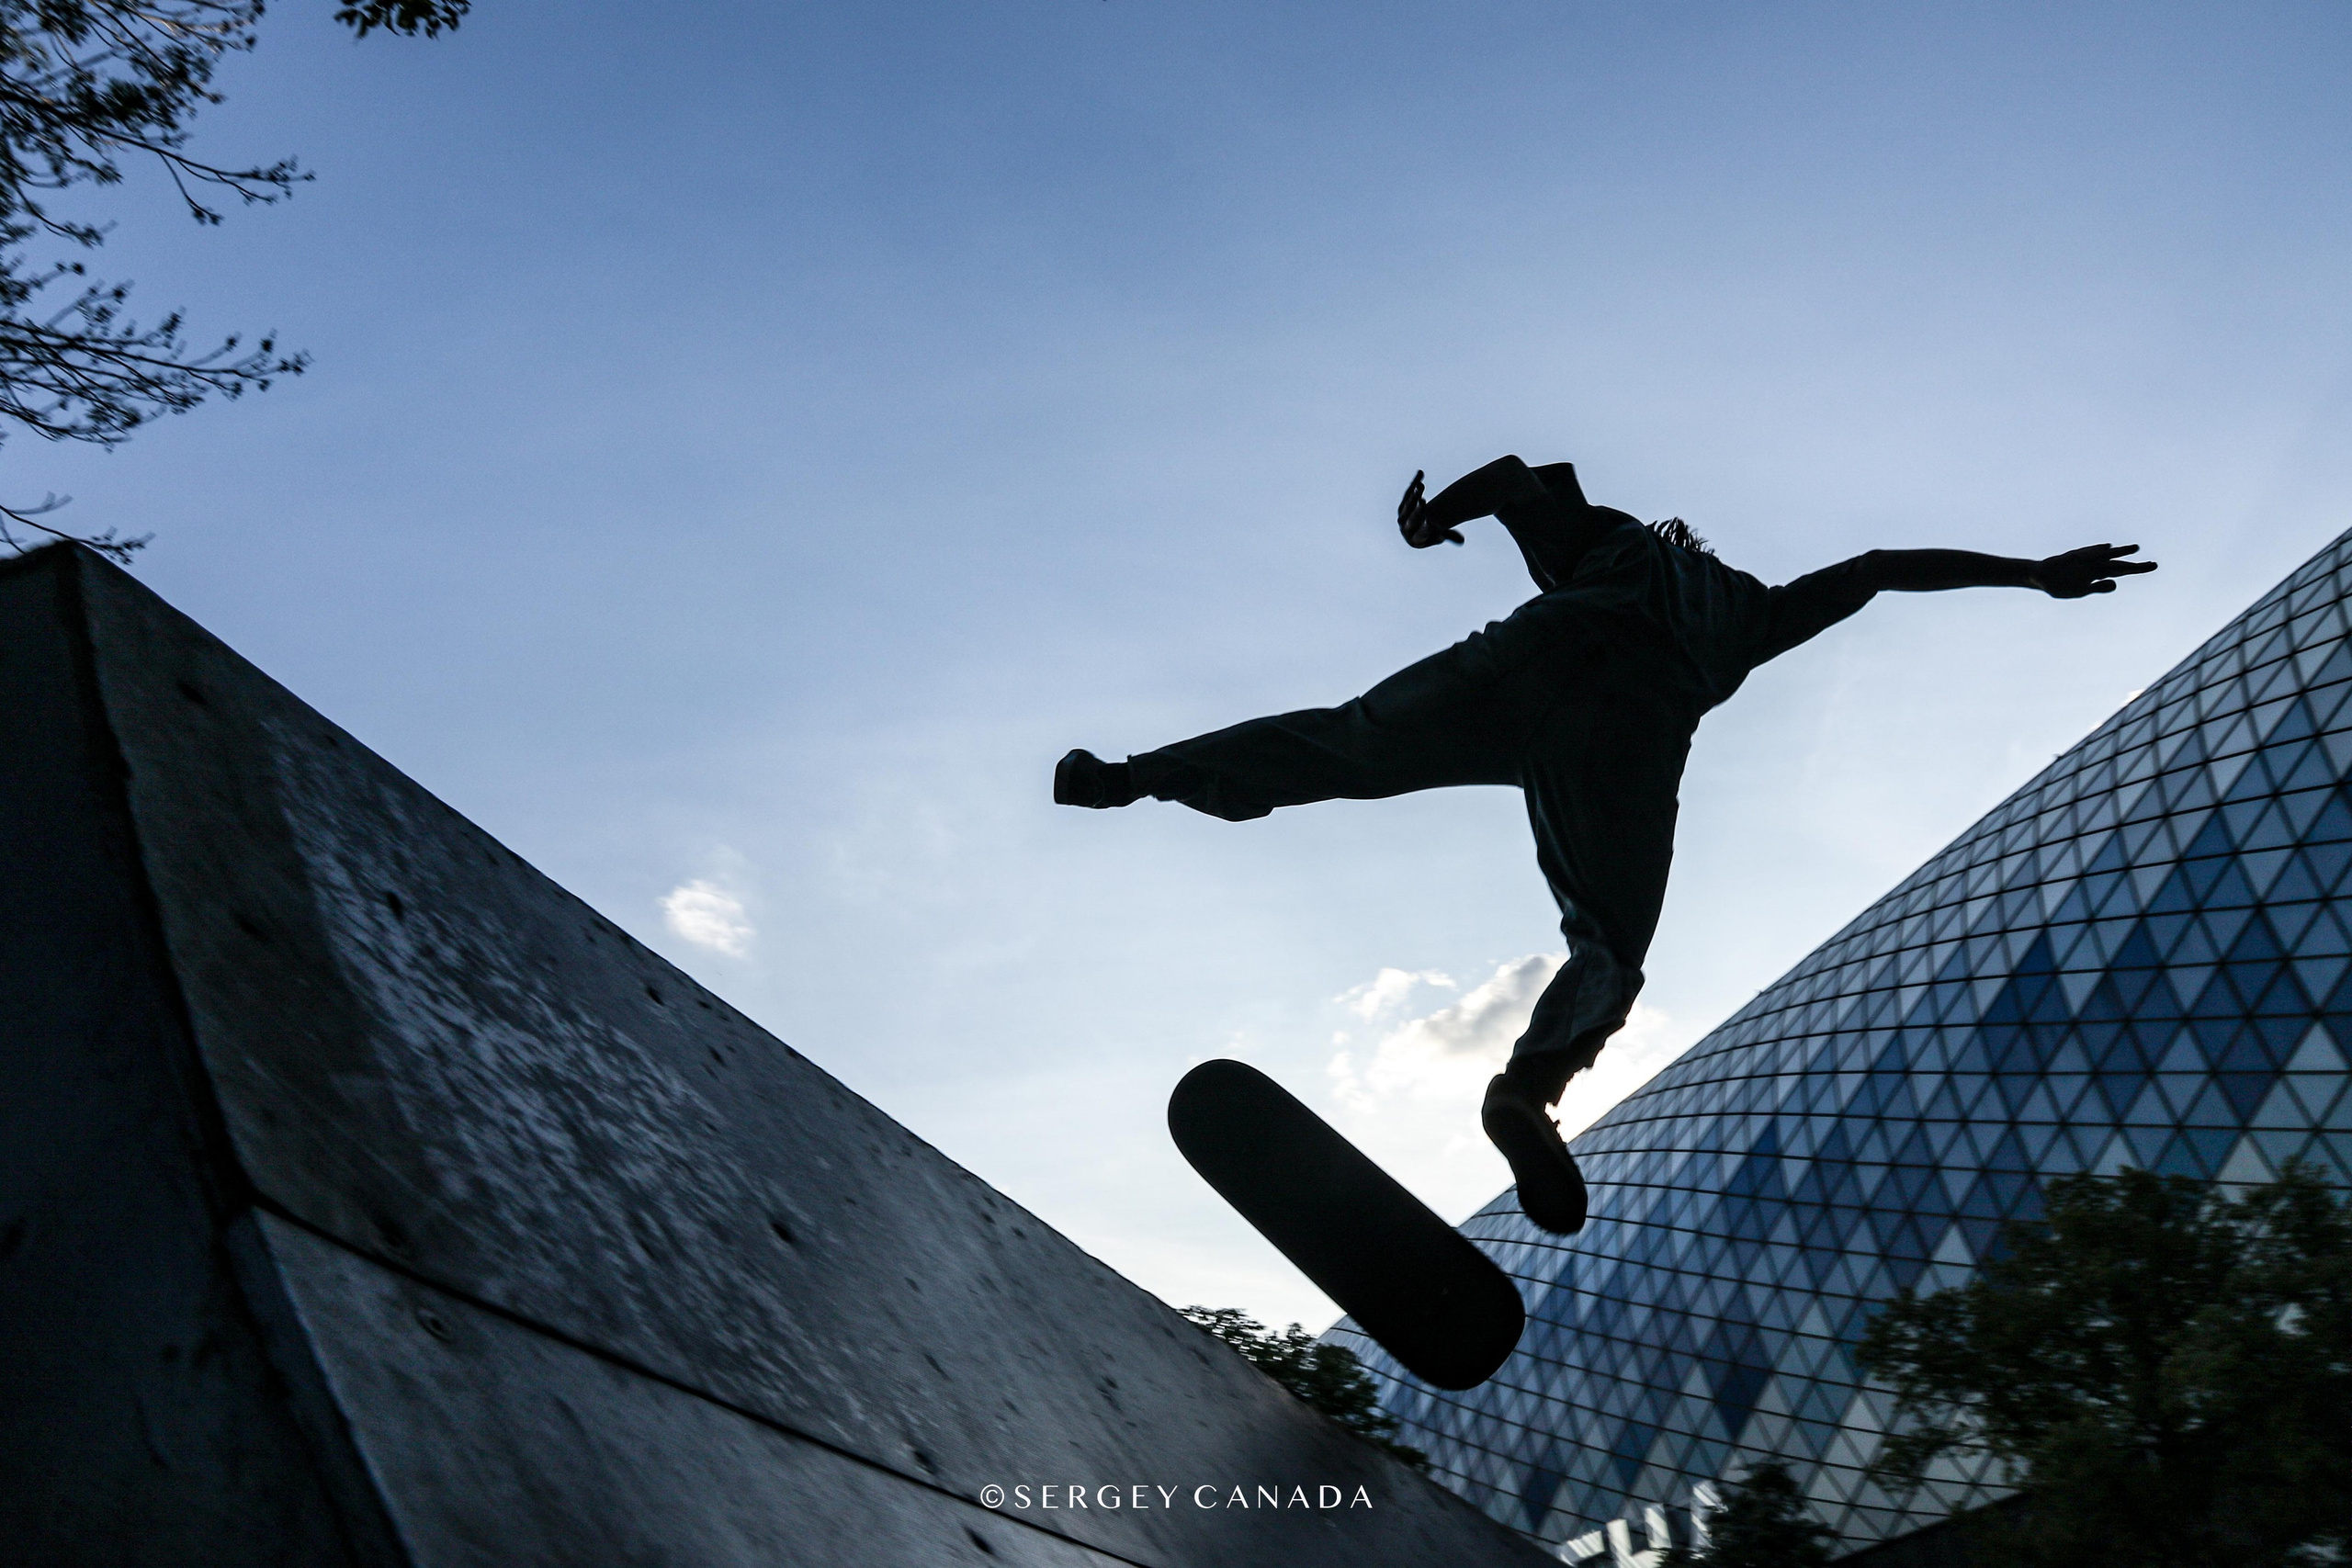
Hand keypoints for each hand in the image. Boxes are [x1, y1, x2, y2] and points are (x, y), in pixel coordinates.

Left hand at [1397, 469, 1462, 548]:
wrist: (1419, 527)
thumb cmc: (1433, 533)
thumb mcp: (1442, 534)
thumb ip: (1451, 537)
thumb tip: (1462, 541)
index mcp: (1415, 539)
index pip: (1421, 534)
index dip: (1426, 528)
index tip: (1431, 521)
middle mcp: (1406, 527)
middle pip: (1411, 519)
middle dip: (1417, 510)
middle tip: (1422, 501)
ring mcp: (1403, 515)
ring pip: (1407, 504)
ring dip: (1414, 494)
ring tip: (1420, 485)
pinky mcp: (1404, 502)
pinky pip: (1408, 492)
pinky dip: (1414, 483)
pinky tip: (1420, 473)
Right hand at [2029, 543, 2157, 598]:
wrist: (2040, 578)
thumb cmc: (2061, 585)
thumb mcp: (2081, 591)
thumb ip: (2098, 588)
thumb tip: (2116, 585)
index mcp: (2099, 576)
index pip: (2122, 571)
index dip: (2137, 568)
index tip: (2153, 565)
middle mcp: (2096, 566)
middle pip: (2119, 565)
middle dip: (2135, 566)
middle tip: (2155, 565)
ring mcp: (2086, 561)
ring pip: (2107, 556)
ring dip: (2120, 552)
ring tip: (2136, 548)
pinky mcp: (2074, 556)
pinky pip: (2087, 553)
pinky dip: (2097, 551)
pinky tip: (2108, 548)